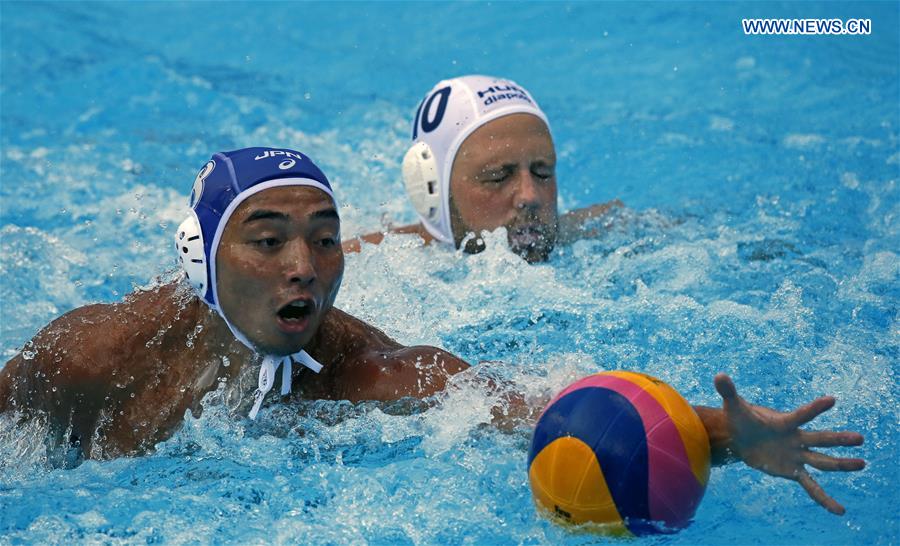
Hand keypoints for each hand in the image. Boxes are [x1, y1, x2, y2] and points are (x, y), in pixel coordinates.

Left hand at [715, 373, 864, 514]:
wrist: (740, 437)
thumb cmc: (741, 419)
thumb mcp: (733, 406)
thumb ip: (728, 391)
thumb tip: (718, 375)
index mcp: (784, 422)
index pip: (801, 415)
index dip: (814, 408)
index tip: (831, 400)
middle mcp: (796, 438)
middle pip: (820, 439)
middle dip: (838, 439)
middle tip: (859, 438)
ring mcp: (796, 456)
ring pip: (822, 461)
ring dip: (841, 464)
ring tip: (862, 463)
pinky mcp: (792, 471)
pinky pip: (811, 486)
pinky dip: (823, 498)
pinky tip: (839, 510)